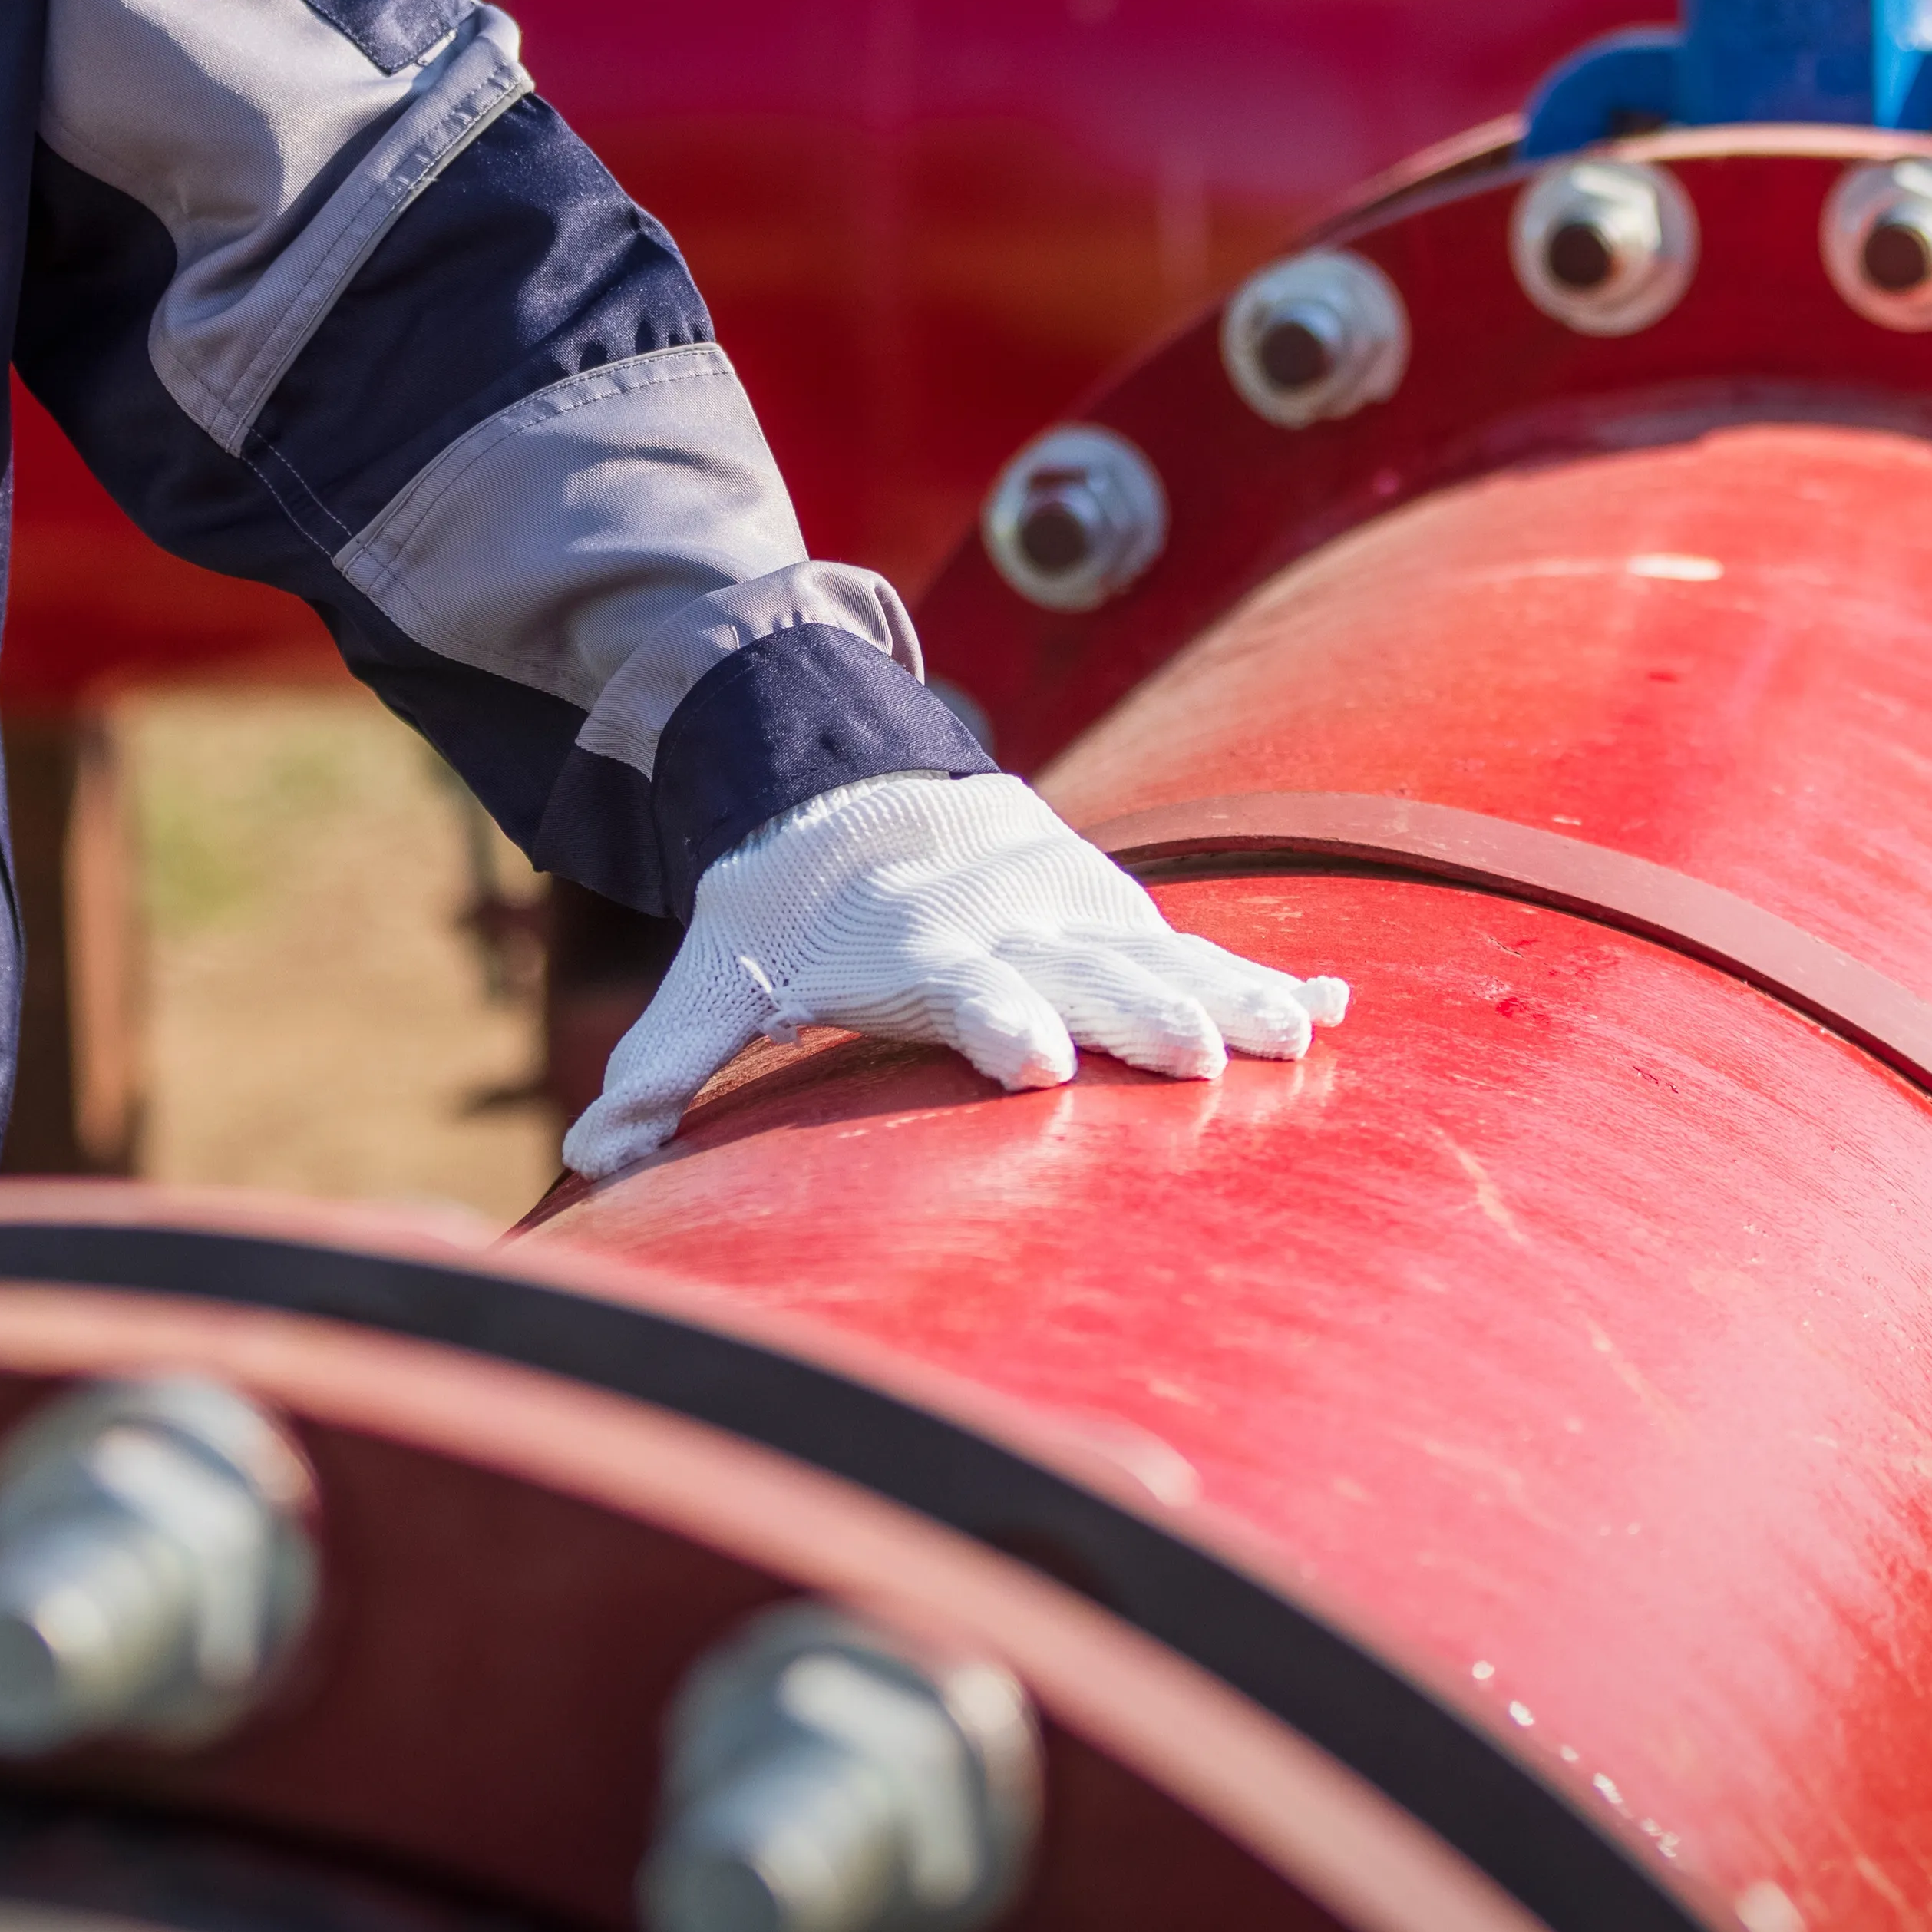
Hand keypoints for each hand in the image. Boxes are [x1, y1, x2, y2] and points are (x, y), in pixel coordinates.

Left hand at [564, 769, 1346, 1180]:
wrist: (855, 777)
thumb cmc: (788, 900)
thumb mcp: (722, 964)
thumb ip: (670, 1056)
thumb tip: (593, 1153)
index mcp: (917, 947)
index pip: (962, 988)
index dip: (998, 1019)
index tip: (1039, 1060)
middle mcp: (1007, 925)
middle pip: (1084, 973)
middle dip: (1143, 1012)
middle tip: (1204, 1058)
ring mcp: (1072, 915)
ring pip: (1162, 958)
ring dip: (1232, 998)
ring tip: (1301, 1040)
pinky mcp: (1113, 913)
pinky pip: (1202, 946)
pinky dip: (1271, 976)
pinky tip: (1338, 1009)